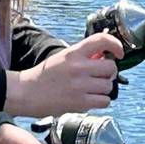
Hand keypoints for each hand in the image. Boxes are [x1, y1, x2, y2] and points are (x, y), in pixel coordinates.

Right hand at [5, 34, 123, 117]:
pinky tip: (90, 99)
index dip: (116, 45)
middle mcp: (78, 67)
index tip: (119, 53)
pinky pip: (104, 101)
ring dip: (104, 88)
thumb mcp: (63, 58)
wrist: (26, 93)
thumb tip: (106, 57)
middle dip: (109, 72)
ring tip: (92, 89)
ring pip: (109, 86)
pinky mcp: (80, 103)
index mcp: (73, 53)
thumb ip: (83, 56)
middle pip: (111, 67)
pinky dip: (101, 101)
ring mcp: (80, 86)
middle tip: (101, 76)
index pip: (101, 40)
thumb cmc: (45, 75)